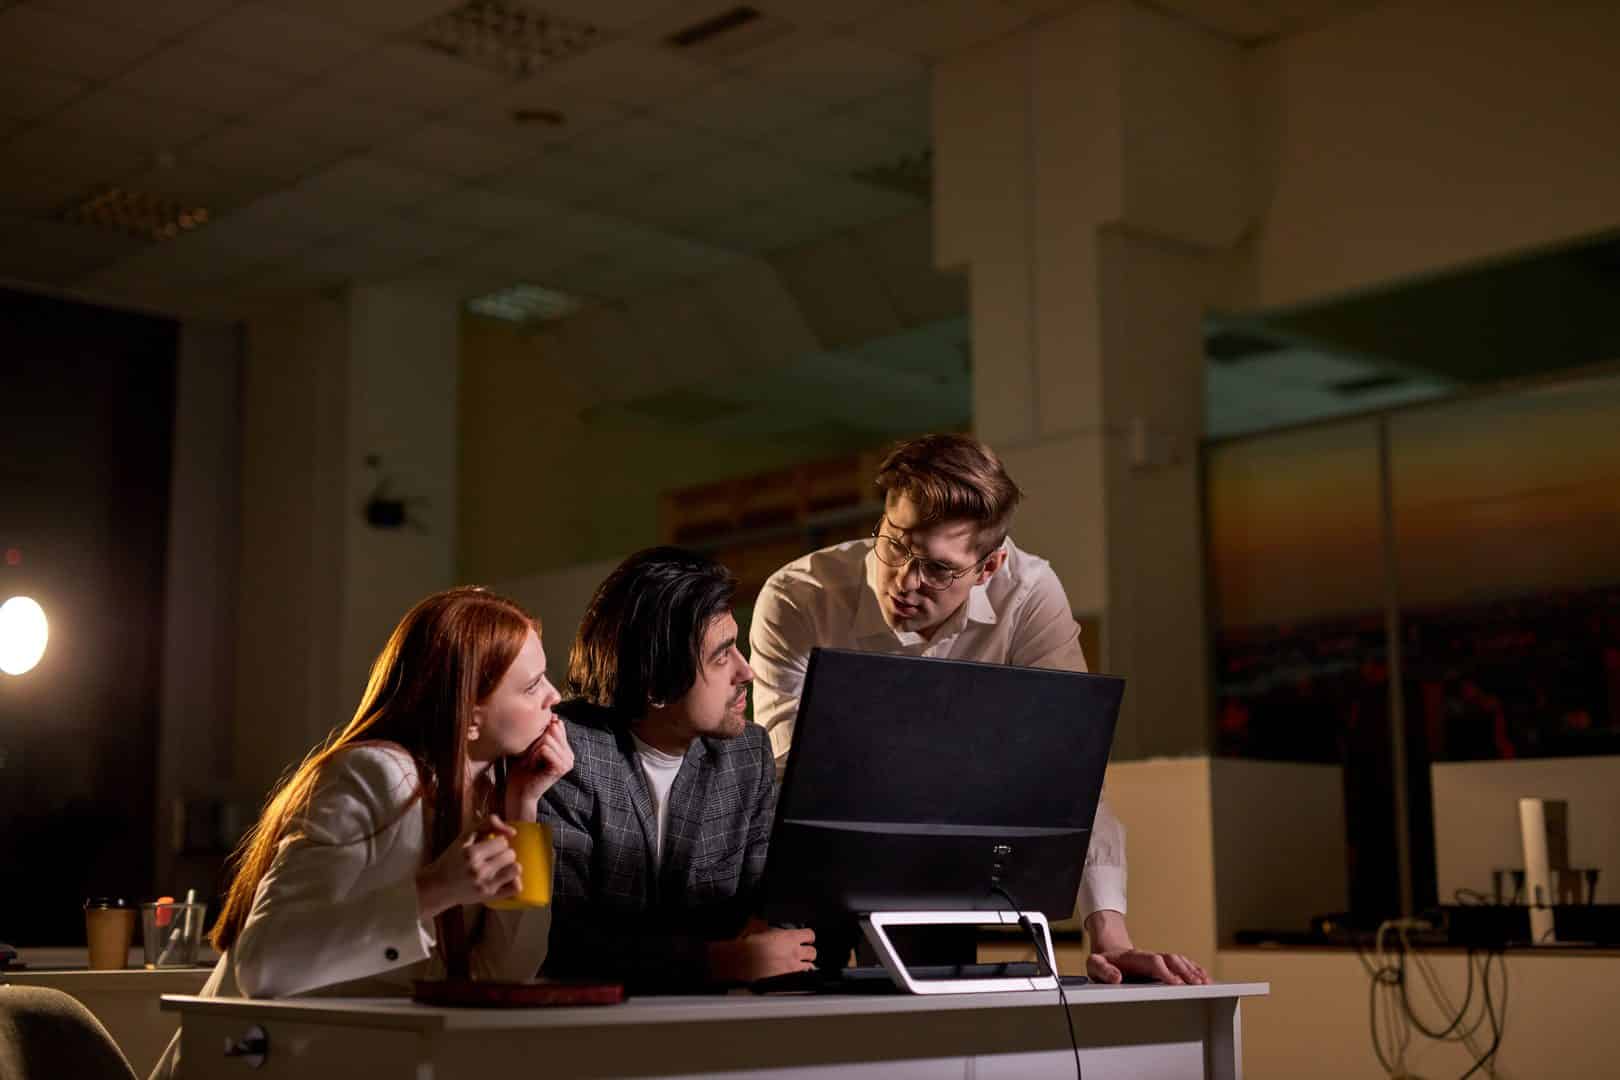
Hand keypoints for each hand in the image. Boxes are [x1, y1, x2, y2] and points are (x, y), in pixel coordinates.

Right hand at [416, 814, 521, 918]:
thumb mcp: (464, 837)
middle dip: (504, 854)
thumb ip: (487, 824)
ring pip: (516, 869)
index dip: (498, 842)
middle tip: (492, 858)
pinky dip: (514, 882)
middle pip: (510, 854)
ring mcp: (484, 885)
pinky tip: (505, 879)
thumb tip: (513, 831)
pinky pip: (516, 888)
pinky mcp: (489, 897)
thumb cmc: (453, 859)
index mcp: (471, 853)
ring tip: (500, 867)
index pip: (503, 842)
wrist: (437, 887)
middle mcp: (478, 870)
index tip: (489, 847)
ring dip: (510, 866)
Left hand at [505, 717, 573, 820]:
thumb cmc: (520, 769)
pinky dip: (533, 756)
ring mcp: (568, 762)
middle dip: (535, 741)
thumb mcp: (531, 746)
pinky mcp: (561, 767)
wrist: (518, 793)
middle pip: (552, 730)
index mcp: (565, 749)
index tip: (531, 750)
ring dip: (532, 750)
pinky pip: (544, 749)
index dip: (540, 733)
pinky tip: (531, 767)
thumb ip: (542, 732)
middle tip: (528, 757)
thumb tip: (554, 715)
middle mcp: (570, 755)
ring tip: (529, 763)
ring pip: (547, 739)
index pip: (557, 725)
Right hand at [709, 921, 816, 982]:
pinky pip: (800, 978)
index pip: (810, 934)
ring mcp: (791, 967)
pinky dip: (800, 977)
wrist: (741, 961)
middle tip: (805, 951)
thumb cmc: (748, 945)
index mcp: (789, 937)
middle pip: (813, 952)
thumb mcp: (756, 926)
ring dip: (808, 965)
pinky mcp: (786, 979)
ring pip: (810, 967)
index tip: (807, 937)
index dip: (809, 936)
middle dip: (810, 951)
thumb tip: (760, 920)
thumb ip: (763, 924)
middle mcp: (794, 952)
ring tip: (804, 965)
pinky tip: (796, 976)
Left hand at [1083, 908, 1208, 984]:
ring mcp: (1157, 959)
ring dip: (1193, 971)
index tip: (1176, 982)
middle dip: (1185, 971)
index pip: (1153, 961)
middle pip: (1171, 959)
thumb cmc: (1103, 961)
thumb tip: (1117, 977)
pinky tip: (1204, 979)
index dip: (1165, 971)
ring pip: (1179, 960)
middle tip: (1197, 985)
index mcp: (1133, 957)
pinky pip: (1182, 963)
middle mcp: (1148, 956)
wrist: (1108, 951)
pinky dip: (1194, 969)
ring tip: (1205, 983)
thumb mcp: (1094, 965)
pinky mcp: (1163, 964)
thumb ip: (1103, 970)